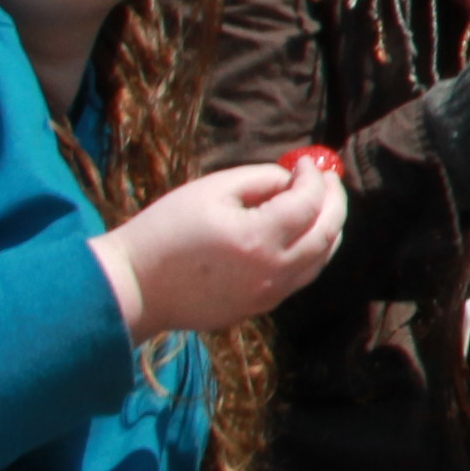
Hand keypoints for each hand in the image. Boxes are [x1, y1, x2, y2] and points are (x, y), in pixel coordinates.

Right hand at [93, 155, 348, 342]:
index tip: (307, 162)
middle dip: (334, 202)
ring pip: (319, 260)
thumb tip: (291, 180)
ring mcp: (269, 295)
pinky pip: (299, 277)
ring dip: (328, 228)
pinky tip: (300, 234)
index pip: (309, 203)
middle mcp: (274, 272)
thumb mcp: (210, 190)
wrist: (134, 286)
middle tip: (329, 180)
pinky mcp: (259, 308)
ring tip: (323, 204)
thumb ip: (259, 180)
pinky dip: (310, 251)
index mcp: (260, 239)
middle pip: (326, 234)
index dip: (314, 178)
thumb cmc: (166, 231)